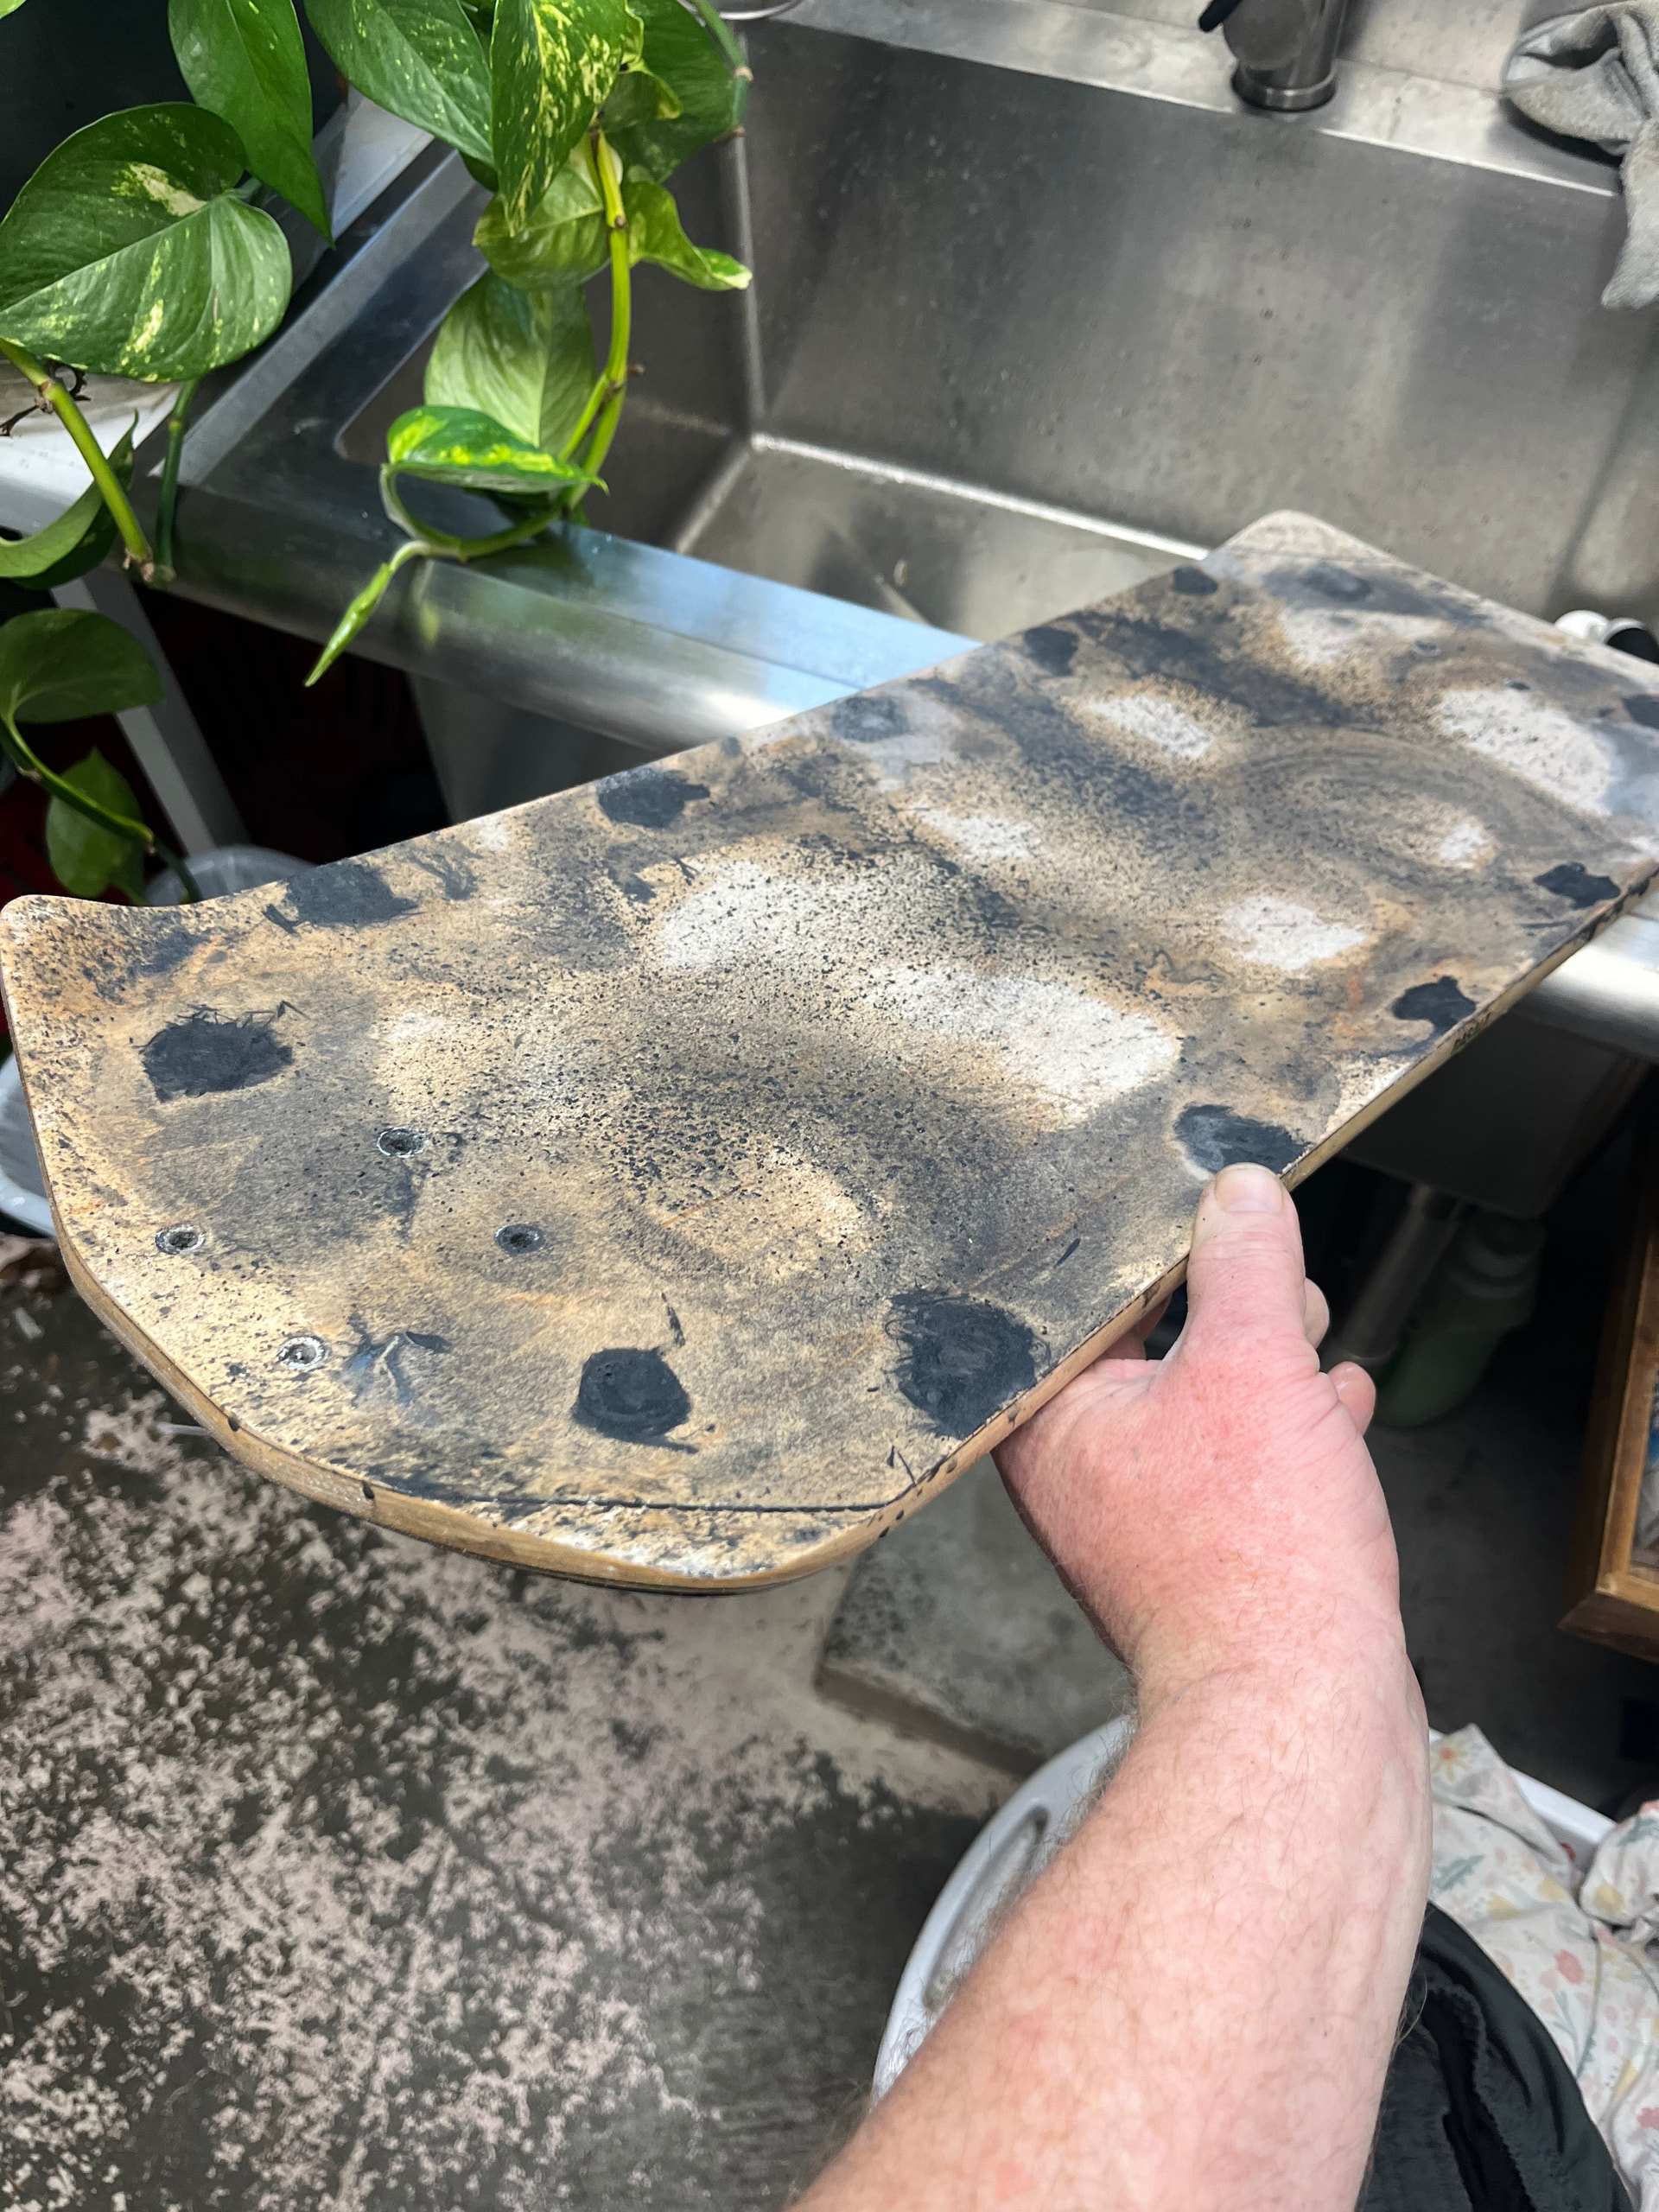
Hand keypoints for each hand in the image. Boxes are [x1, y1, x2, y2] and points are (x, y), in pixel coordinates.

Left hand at [996, 1161, 1401, 1700]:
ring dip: (1263, 1363)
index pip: (1083, 1302)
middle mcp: (1077, 1474)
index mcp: (1049, 1423)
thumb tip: (1239, 1194)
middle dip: (1219, 1304)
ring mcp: (1139, 1522)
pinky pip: (1237, 1466)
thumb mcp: (1252, 1364)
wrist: (1300, 1709)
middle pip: (1144, 1350)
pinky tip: (1336, 1405)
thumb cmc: (1253, 1560)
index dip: (1151, 1251)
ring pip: (1200, 1408)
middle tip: (1268, 1271)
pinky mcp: (1204, 1558)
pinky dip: (1286, 1429)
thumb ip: (1243, 1266)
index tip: (1198, 1209)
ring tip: (1307, 1325)